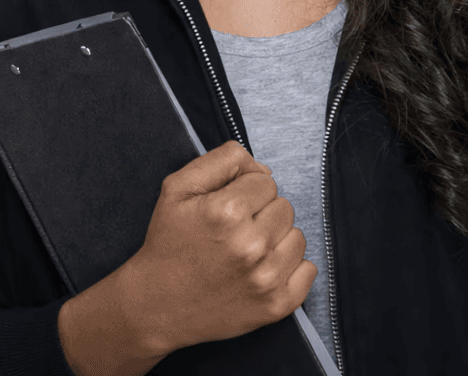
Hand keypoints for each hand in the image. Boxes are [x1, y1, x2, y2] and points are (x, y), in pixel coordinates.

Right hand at [122, 140, 316, 353]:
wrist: (159, 303)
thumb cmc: (168, 241)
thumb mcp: (176, 188)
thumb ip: (220, 162)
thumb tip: (262, 168)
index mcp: (226, 211)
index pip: (265, 180)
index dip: (244, 189)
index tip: (226, 205)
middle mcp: (251, 244)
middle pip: (284, 207)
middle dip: (261, 212)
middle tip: (234, 230)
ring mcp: (267, 277)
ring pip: (298, 237)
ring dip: (276, 239)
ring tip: (246, 250)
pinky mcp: (277, 305)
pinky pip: (309, 271)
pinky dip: (292, 267)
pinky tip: (263, 268)